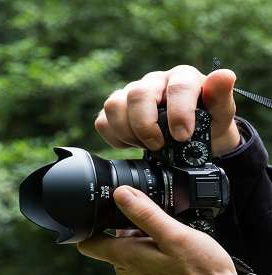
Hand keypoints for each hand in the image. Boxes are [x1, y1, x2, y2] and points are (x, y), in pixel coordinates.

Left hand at [77, 186, 244, 274]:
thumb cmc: (201, 274)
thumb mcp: (173, 235)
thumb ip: (144, 214)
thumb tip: (120, 194)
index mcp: (125, 257)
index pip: (88, 243)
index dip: (89, 226)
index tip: (103, 212)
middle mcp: (126, 272)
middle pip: (114, 243)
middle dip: (128, 229)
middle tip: (157, 223)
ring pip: (132, 254)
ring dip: (145, 241)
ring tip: (171, 239)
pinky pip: (146, 265)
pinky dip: (155, 255)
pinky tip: (177, 254)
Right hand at [95, 65, 240, 155]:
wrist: (192, 138)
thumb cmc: (207, 123)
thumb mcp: (221, 114)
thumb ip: (221, 96)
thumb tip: (224, 75)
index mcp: (182, 77)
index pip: (176, 87)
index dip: (178, 113)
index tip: (182, 136)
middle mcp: (154, 82)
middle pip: (138, 95)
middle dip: (146, 126)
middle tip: (158, 145)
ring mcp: (131, 94)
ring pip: (114, 106)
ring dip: (127, 132)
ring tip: (145, 145)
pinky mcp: (116, 110)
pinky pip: (103, 121)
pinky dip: (115, 138)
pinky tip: (132, 144)